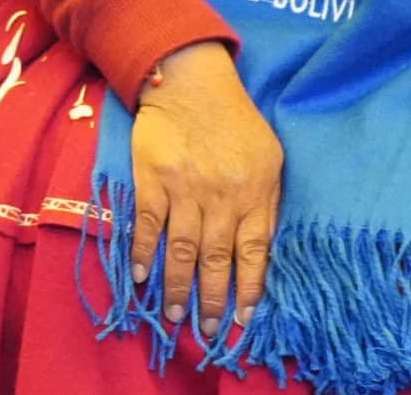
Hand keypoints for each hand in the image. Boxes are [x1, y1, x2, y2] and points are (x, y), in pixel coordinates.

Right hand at [129, 42, 277, 342]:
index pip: (255, 253)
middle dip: (212, 299)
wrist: (189, 80)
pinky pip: (148, 223)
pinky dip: (143, 252)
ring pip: (183, 249)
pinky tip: (140, 276)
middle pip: (217, 259)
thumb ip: (266, 202)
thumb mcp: (269, 158)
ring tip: (174, 315)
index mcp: (255, 194)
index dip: (248, 288)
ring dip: (177, 285)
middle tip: (207, 330)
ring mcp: (186, 189)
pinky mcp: (153, 178)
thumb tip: (261, 247)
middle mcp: (222, 197)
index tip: (243, 318)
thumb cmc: (235, 120)